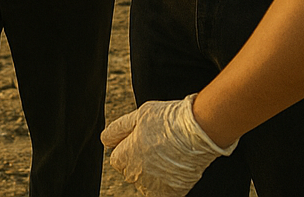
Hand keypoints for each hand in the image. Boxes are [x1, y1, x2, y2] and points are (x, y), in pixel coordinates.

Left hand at [102, 95, 235, 195]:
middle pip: (130, 173)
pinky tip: (172, 168)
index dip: (126, 149)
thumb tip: (105, 140)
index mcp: (127, 155)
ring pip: (145, 186)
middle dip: (136, 162)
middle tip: (153, 147)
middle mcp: (139, 174)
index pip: (116, 161)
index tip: (137, 141)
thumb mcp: (138, 115)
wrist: (198, 132)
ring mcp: (157, 185)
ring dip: (150, 176)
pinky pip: (162, 193)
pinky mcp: (174, 192)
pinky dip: (165, 184)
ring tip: (163, 157)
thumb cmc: (167, 119)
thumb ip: (118, 129)